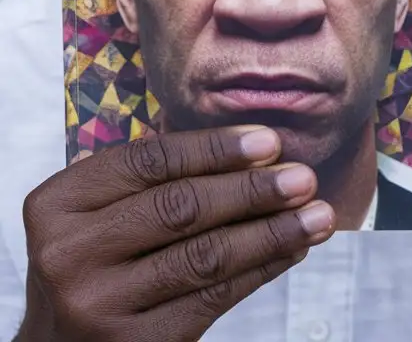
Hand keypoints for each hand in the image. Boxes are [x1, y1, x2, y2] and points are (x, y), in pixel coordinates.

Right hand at [17, 125, 335, 341]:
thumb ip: (160, 180)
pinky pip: (211, 298)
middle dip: (253, 189)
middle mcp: (68, 253)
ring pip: (204, 256)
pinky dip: (261, 268)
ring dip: (272, 232)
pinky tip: (292, 249)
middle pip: (181, 207)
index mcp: (59, 203)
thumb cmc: (100, 259)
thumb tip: (261, 152)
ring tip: (318, 215)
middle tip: (304, 178)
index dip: (216, 148)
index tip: (271, 140)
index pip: (151, 161)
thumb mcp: (105, 211)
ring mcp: (94, 305)